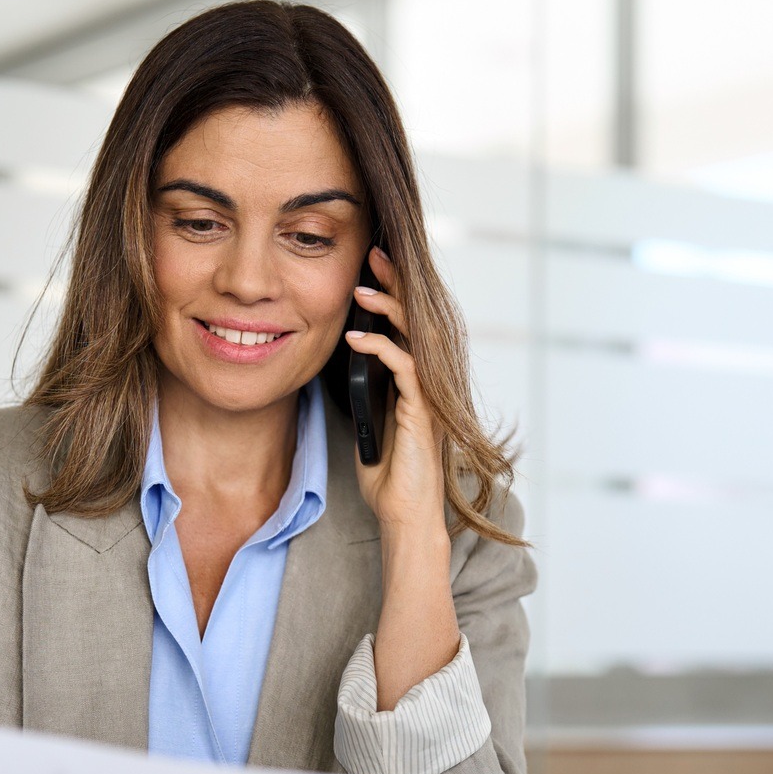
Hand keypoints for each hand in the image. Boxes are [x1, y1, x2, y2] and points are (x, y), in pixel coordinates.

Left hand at [347, 247, 459, 709]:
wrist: (405, 519)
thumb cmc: (389, 484)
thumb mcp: (368, 432)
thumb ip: (364, 402)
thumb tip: (345, 375)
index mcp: (414, 386)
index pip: (407, 329)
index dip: (392, 298)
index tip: (370, 271)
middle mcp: (426, 386)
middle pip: (416, 322)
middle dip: (395, 285)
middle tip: (375, 254)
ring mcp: (427, 398)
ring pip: (413, 338)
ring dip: (386, 309)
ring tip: (362, 288)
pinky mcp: (421, 413)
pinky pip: (403, 368)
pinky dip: (378, 348)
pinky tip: (355, 339)